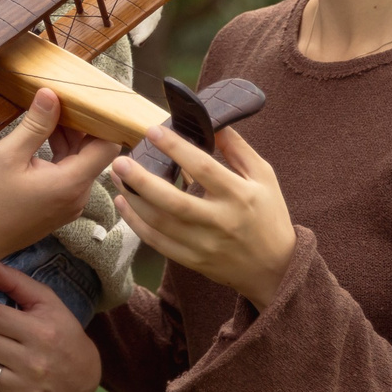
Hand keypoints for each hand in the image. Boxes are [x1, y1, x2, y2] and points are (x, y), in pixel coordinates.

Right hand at [0, 89, 116, 256]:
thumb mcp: (8, 155)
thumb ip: (35, 124)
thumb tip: (51, 95)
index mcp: (71, 182)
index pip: (108, 146)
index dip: (103, 121)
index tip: (87, 101)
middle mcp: (78, 196)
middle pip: (94, 153)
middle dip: (80, 126)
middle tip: (61, 100)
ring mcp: (70, 204)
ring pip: (80, 164)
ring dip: (68, 140)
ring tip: (47, 116)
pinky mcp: (59, 208)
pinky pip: (69, 177)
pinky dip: (61, 157)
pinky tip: (42, 140)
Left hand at [111, 126, 296, 308]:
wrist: (275, 268)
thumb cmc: (269, 215)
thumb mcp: (263, 177)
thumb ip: (238, 150)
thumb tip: (213, 122)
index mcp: (239, 195)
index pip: (203, 168)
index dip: (176, 148)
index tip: (153, 131)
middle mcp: (220, 221)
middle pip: (174, 201)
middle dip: (142, 180)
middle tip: (120, 161)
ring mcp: (204, 244)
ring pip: (160, 223)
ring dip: (133, 199)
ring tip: (116, 176)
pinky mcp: (192, 260)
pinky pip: (157, 242)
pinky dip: (136, 223)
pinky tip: (123, 203)